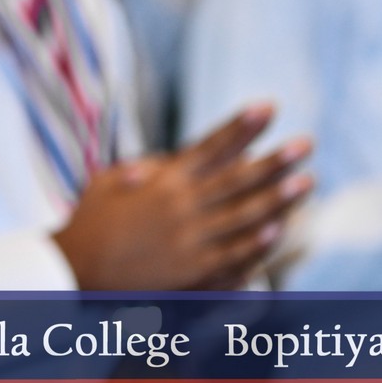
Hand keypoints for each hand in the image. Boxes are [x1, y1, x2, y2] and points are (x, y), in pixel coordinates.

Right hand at [53, 104, 312, 289]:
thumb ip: (139, 170)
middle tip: (305, 144)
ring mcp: (191, 244)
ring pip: (245, 217)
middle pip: (237, 180)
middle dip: (274, 159)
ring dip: (278, 198)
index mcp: (161, 183)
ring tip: (306, 181)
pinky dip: (258, 244)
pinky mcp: (194, 276)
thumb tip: (165, 162)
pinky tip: (278, 230)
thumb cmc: (88, 224)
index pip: (210, 147)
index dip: (241, 127)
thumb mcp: (104, 184)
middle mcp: (181, 209)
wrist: (74, 275)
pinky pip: (234, 258)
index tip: (269, 106)